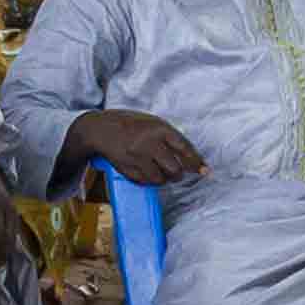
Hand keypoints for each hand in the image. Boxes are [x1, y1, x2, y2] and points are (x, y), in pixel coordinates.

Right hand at [69, 108, 202, 190]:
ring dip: (164, 179)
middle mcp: (149, 144)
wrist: (100, 129)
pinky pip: (145, 182)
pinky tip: (146, 172)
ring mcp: (137, 158)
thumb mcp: (152, 122)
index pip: (184, 149)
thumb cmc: (130, 124)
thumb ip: (169, 137)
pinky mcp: (128, 170)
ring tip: (159, 171)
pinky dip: (149, 180)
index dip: (196, 162)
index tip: (204, 171)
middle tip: (176, 172)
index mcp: (158, 128)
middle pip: (174, 169)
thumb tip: (189, 157)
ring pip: (160, 179)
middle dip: (178, 174)